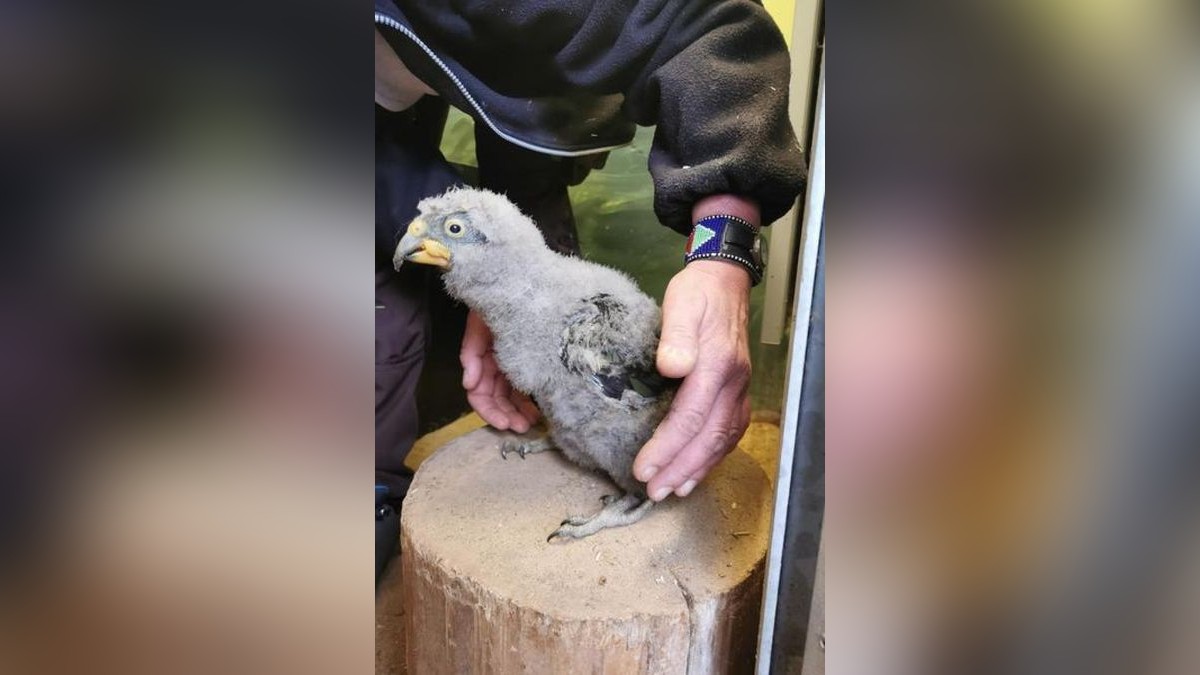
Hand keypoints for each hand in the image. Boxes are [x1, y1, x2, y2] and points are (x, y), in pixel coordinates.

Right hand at [460, 310, 539, 431]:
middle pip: (497, 399)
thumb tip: (468, 384)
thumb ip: (471, 354)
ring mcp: (510, 365)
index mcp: (481, 361)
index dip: (489, 411)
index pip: (480, 394)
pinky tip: (538, 410)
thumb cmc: (495, 305)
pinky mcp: (526, 362)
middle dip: (507, 415)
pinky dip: (528, 401)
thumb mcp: (479, 327)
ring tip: (532, 423)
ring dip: (519, 412)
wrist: (516, 286)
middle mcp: (494, 366)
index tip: (504, 423)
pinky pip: (524, 387)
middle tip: (521, 428)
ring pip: (511, 397)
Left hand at [633, 259, 751, 500]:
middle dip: (680, 469)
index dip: (667, 449)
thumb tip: (671, 367)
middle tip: (653, 492)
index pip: (691, 417)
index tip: (643, 470)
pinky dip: (713, 456)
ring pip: (722, 440)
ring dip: (697, 469)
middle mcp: (733, 383)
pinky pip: (730, 432)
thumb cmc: (696, 293)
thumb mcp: (681, 304)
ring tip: (672, 490)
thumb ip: (675, 335)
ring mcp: (740, 389)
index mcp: (717, 365)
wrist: (724, 281)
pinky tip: (697, 470)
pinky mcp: (738, 391)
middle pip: (708, 437)